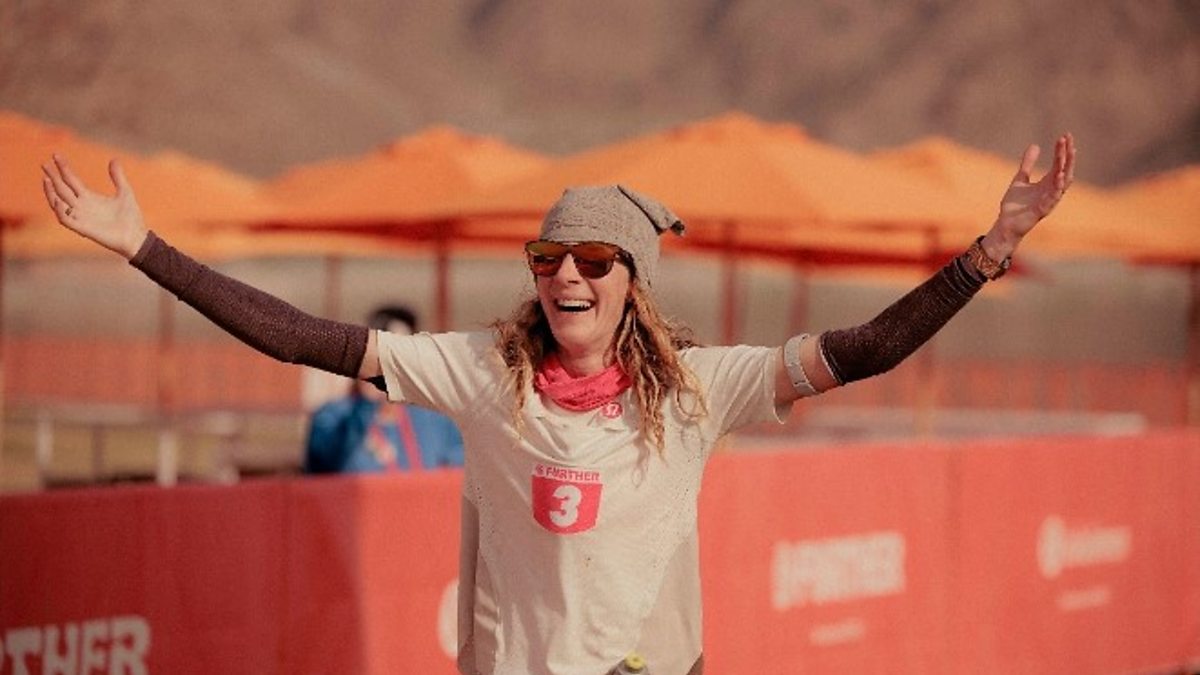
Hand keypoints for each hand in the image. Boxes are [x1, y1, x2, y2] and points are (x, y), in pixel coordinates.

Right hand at [42, 155, 148, 258]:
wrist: (137, 237)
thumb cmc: (130, 217)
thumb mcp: (125, 192)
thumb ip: (118, 177)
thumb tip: (114, 159)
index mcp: (89, 197)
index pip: (71, 180)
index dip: (63, 168)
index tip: (56, 155)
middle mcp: (81, 206)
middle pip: (61, 189)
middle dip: (53, 176)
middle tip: (44, 164)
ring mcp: (81, 217)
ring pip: (58, 203)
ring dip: (50, 192)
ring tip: (47, 179)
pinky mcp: (83, 228)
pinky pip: (65, 220)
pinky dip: (60, 211)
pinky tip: (59, 200)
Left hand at [981, 133, 1075, 259]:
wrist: (1006, 224)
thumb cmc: (1015, 205)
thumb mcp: (1020, 179)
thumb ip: (1028, 164)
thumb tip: (1035, 145)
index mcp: (1048, 183)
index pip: (1059, 163)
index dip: (1062, 150)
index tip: (1065, 136)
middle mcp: (1052, 190)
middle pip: (1065, 169)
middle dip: (1067, 154)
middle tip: (1068, 138)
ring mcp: (1049, 200)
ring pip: (1063, 182)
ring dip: (1066, 166)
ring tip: (1068, 151)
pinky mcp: (1042, 209)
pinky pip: (1053, 197)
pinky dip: (1057, 186)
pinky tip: (1060, 175)